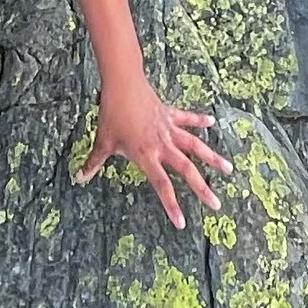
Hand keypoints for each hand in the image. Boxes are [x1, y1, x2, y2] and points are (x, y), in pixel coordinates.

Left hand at [80, 76, 230, 229]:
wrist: (123, 85)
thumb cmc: (112, 114)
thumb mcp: (103, 141)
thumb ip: (94, 162)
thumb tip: (80, 177)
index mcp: (146, 155)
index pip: (162, 185)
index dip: (172, 205)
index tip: (182, 222)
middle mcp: (162, 145)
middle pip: (186, 170)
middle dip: (202, 188)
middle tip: (216, 204)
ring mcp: (169, 129)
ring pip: (195, 146)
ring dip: (212, 157)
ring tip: (228, 169)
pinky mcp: (170, 114)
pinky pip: (187, 119)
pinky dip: (199, 120)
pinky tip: (213, 121)